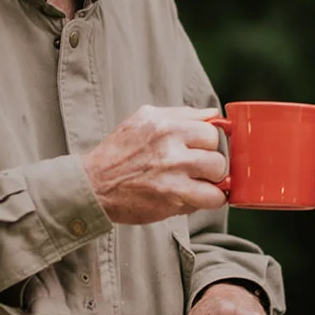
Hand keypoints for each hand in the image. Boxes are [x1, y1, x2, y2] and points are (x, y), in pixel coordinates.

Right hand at [80, 106, 228, 225]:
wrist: (94, 185)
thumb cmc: (119, 152)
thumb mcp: (145, 119)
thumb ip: (181, 114)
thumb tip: (213, 114)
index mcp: (165, 124)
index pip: (211, 129)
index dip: (209, 141)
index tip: (204, 149)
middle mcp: (170, 147)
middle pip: (218, 152)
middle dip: (213, 162)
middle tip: (200, 168)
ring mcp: (173, 174)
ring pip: (219, 175)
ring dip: (213, 181)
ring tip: (198, 183)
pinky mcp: (173, 198)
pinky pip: (211, 199)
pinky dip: (208, 200)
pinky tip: (194, 197)